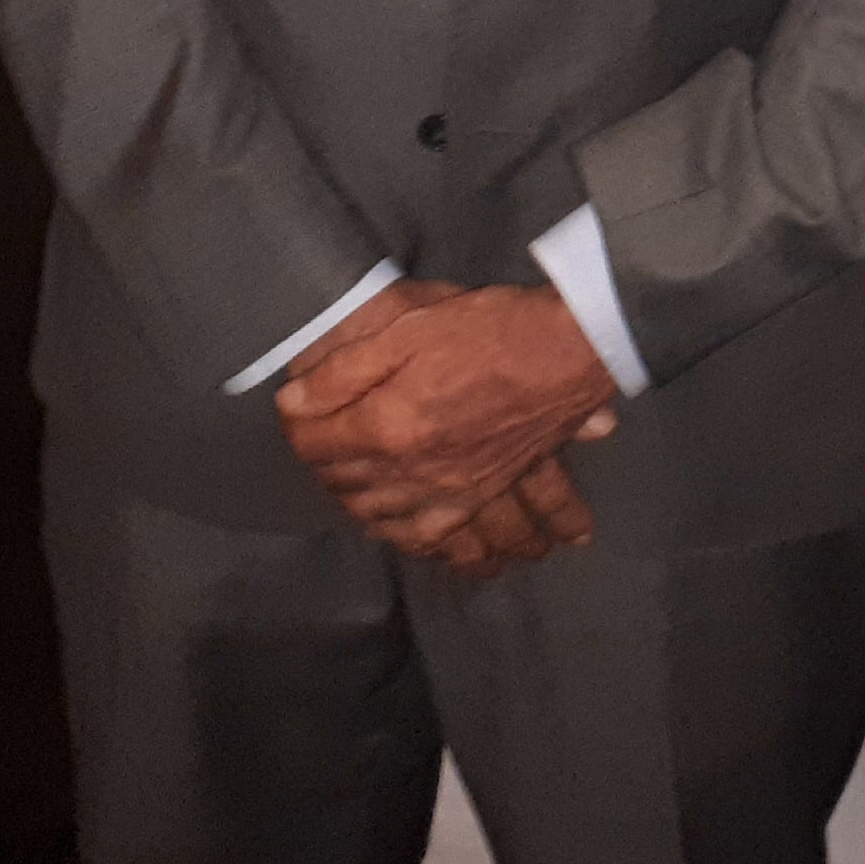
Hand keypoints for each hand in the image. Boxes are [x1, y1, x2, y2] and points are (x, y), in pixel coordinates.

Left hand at [276, 283, 618, 562]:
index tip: (295, 407)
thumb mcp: (412, 328)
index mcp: (387, 427)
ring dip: (354, 497)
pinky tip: (396, 523)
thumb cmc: (492, 329)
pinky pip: (429, 535)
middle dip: (321, 460)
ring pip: (378, 514)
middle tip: (317, 435)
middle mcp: (410, 472)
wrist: (572, 352)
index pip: (314, 442)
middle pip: (342, 481)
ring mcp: (445, 491)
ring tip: (349, 478)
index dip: (296, 423)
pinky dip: (403, 535)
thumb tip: (293, 404)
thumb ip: (345, 370)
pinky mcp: (477, 496)